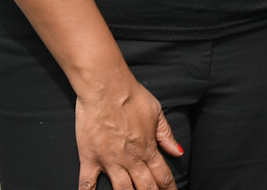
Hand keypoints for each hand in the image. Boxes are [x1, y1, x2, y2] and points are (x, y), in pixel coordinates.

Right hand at [73, 72, 182, 189]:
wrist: (106, 87)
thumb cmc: (132, 96)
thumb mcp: (156, 113)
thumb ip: (166, 135)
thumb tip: (178, 151)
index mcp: (148, 148)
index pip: (163, 175)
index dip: (169, 188)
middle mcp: (131, 159)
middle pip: (146, 188)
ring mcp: (110, 161)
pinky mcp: (90, 158)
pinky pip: (87, 183)